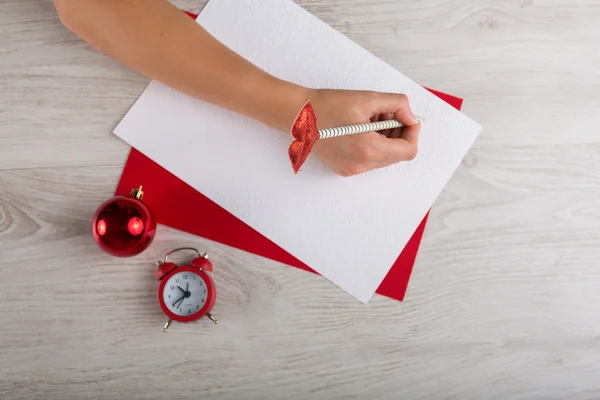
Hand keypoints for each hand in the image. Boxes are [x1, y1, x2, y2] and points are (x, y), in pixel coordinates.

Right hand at [304, 88, 420, 176]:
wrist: (297, 115)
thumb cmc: (327, 105)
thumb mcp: (368, 98)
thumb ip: (397, 105)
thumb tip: (411, 117)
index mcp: (368, 149)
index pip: (408, 150)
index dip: (412, 132)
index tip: (408, 118)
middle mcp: (360, 164)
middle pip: (397, 154)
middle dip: (397, 132)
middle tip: (386, 113)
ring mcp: (352, 169)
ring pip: (384, 157)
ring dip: (385, 138)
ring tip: (370, 118)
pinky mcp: (344, 168)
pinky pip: (369, 159)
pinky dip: (372, 144)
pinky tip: (360, 128)